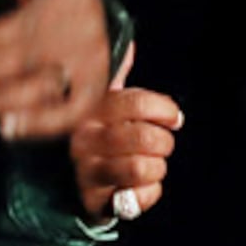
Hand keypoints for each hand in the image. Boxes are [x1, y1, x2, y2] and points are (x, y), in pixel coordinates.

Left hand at [0, 0, 118, 135]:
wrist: (90, 18)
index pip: (29, 22)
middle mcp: (90, 32)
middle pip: (36, 61)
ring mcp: (96, 66)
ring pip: (48, 91)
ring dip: (6, 105)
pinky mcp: (96, 94)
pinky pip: (69, 115)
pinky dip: (39, 125)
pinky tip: (6, 129)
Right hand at [70, 61, 183, 224]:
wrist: (71, 181)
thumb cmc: (100, 135)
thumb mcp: (104, 103)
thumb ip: (116, 76)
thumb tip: (128, 45)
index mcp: (90, 109)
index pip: (136, 103)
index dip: (164, 110)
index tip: (174, 118)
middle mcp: (82, 140)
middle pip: (143, 138)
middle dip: (163, 142)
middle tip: (162, 145)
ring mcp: (85, 171)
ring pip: (140, 168)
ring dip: (157, 167)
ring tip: (153, 165)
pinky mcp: (91, 201)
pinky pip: (135, 198)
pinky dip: (149, 193)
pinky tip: (142, 187)